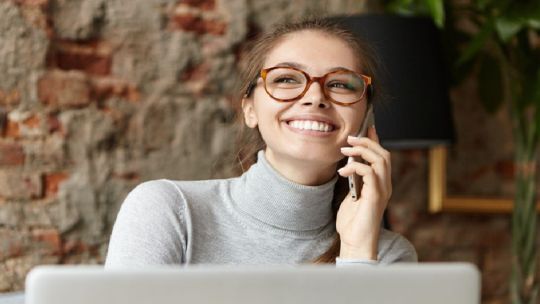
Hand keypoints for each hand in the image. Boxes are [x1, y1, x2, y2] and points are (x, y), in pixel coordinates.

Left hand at [336, 125, 392, 258]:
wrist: (355, 242)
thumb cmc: (352, 222)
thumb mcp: (352, 196)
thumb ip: (354, 181)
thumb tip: (349, 164)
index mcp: (380, 184)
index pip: (382, 156)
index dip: (375, 140)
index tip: (366, 127)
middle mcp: (385, 186)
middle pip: (383, 154)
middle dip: (367, 142)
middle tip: (350, 138)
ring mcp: (382, 191)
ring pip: (381, 160)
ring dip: (362, 151)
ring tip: (346, 149)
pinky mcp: (376, 197)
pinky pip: (370, 173)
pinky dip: (356, 166)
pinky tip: (343, 170)